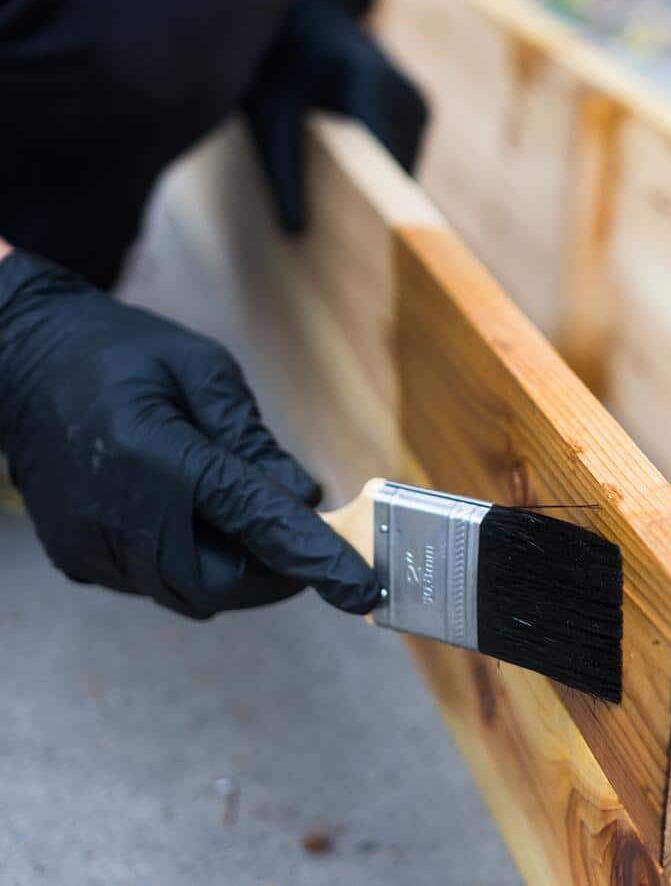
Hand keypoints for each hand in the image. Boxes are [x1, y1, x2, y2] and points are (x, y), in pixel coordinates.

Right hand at [0, 250, 378, 618]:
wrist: (21, 359)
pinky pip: (152, 583)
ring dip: (234, 569)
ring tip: (249, 523)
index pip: (255, 522)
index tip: (362, 591)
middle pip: (222, 582)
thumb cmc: (119, 353)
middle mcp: (117, 512)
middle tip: (307, 547)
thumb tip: (305, 499)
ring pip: (188, 592)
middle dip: (275, 573)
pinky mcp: (75, 558)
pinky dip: (190, 563)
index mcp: (156, 455)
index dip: (316, 559)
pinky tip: (191, 517)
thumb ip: (253, 441)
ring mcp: (89, 543)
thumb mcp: (202, 372)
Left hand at [245, 0, 428, 231]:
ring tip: (347, 198)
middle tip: (350, 246)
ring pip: (405, 170)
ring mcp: (418, 102)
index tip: (381, 250)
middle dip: (374, 204)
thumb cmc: (277, 61)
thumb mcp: (267, 114)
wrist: (306, 17)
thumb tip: (294, 234)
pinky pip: (406, 158)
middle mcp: (404, 94)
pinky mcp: (421, 110)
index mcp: (365, 82)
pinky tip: (356, 169)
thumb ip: (281, 173)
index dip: (383, 208)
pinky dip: (383, 172)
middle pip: (397, 173)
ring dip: (379, 189)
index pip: (384, 160)